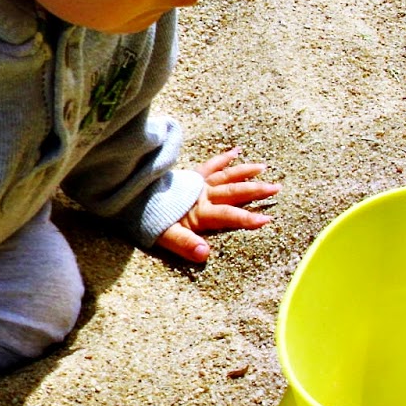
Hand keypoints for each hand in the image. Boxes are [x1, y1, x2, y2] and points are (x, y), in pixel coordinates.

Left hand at [155, 148, 279, 262]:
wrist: (128, 195)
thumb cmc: (147, 219)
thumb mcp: (164, 236)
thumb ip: (185, 245)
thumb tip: (205, 254)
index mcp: (198, 212)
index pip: (228, 215)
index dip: (247, 218)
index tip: (267, 219)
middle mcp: (201, 195)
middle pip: (233, 191)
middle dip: (256, 190)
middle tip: (277, 187)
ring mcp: (196, 183)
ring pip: (226, 175)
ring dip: (245, 171)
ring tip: (264, 168)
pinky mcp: (189, 176)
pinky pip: (210, 165)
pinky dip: (223, 158)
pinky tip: (235, 151)